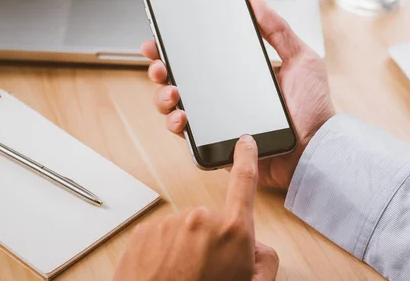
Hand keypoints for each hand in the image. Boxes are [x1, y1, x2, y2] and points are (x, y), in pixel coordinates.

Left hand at [114, 136, 278, 280]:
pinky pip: (162, 238)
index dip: (247, 159)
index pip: (244, 182)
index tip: (245, 142)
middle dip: (211, 243)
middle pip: (212, 222)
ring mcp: (169, 224)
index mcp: (232, 231)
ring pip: (184, 232)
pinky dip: (164, 254)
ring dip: (185, 250)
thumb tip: (255, 246)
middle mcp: (200, 219)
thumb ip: (264, 260)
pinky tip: (165, 274)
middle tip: (206, 272)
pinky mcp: (145, 232)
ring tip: (182, 277)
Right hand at [140, 0, 334, 189]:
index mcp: (236, 74)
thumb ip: (278, 31)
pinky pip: (189, 136)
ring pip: (176, 107)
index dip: (175, 48)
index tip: (159, 38)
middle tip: (159, 64)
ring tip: (171, 93)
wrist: (317, 148)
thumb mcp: (301, 59)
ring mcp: (217, 121)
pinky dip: (177, 126)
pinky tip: (182, 117)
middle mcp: (221, 97)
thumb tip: (256, 2)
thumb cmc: (313, 108)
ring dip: (163, 97)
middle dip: (160, 69)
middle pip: (179, 80)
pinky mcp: (218, 144)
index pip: (198, 57)